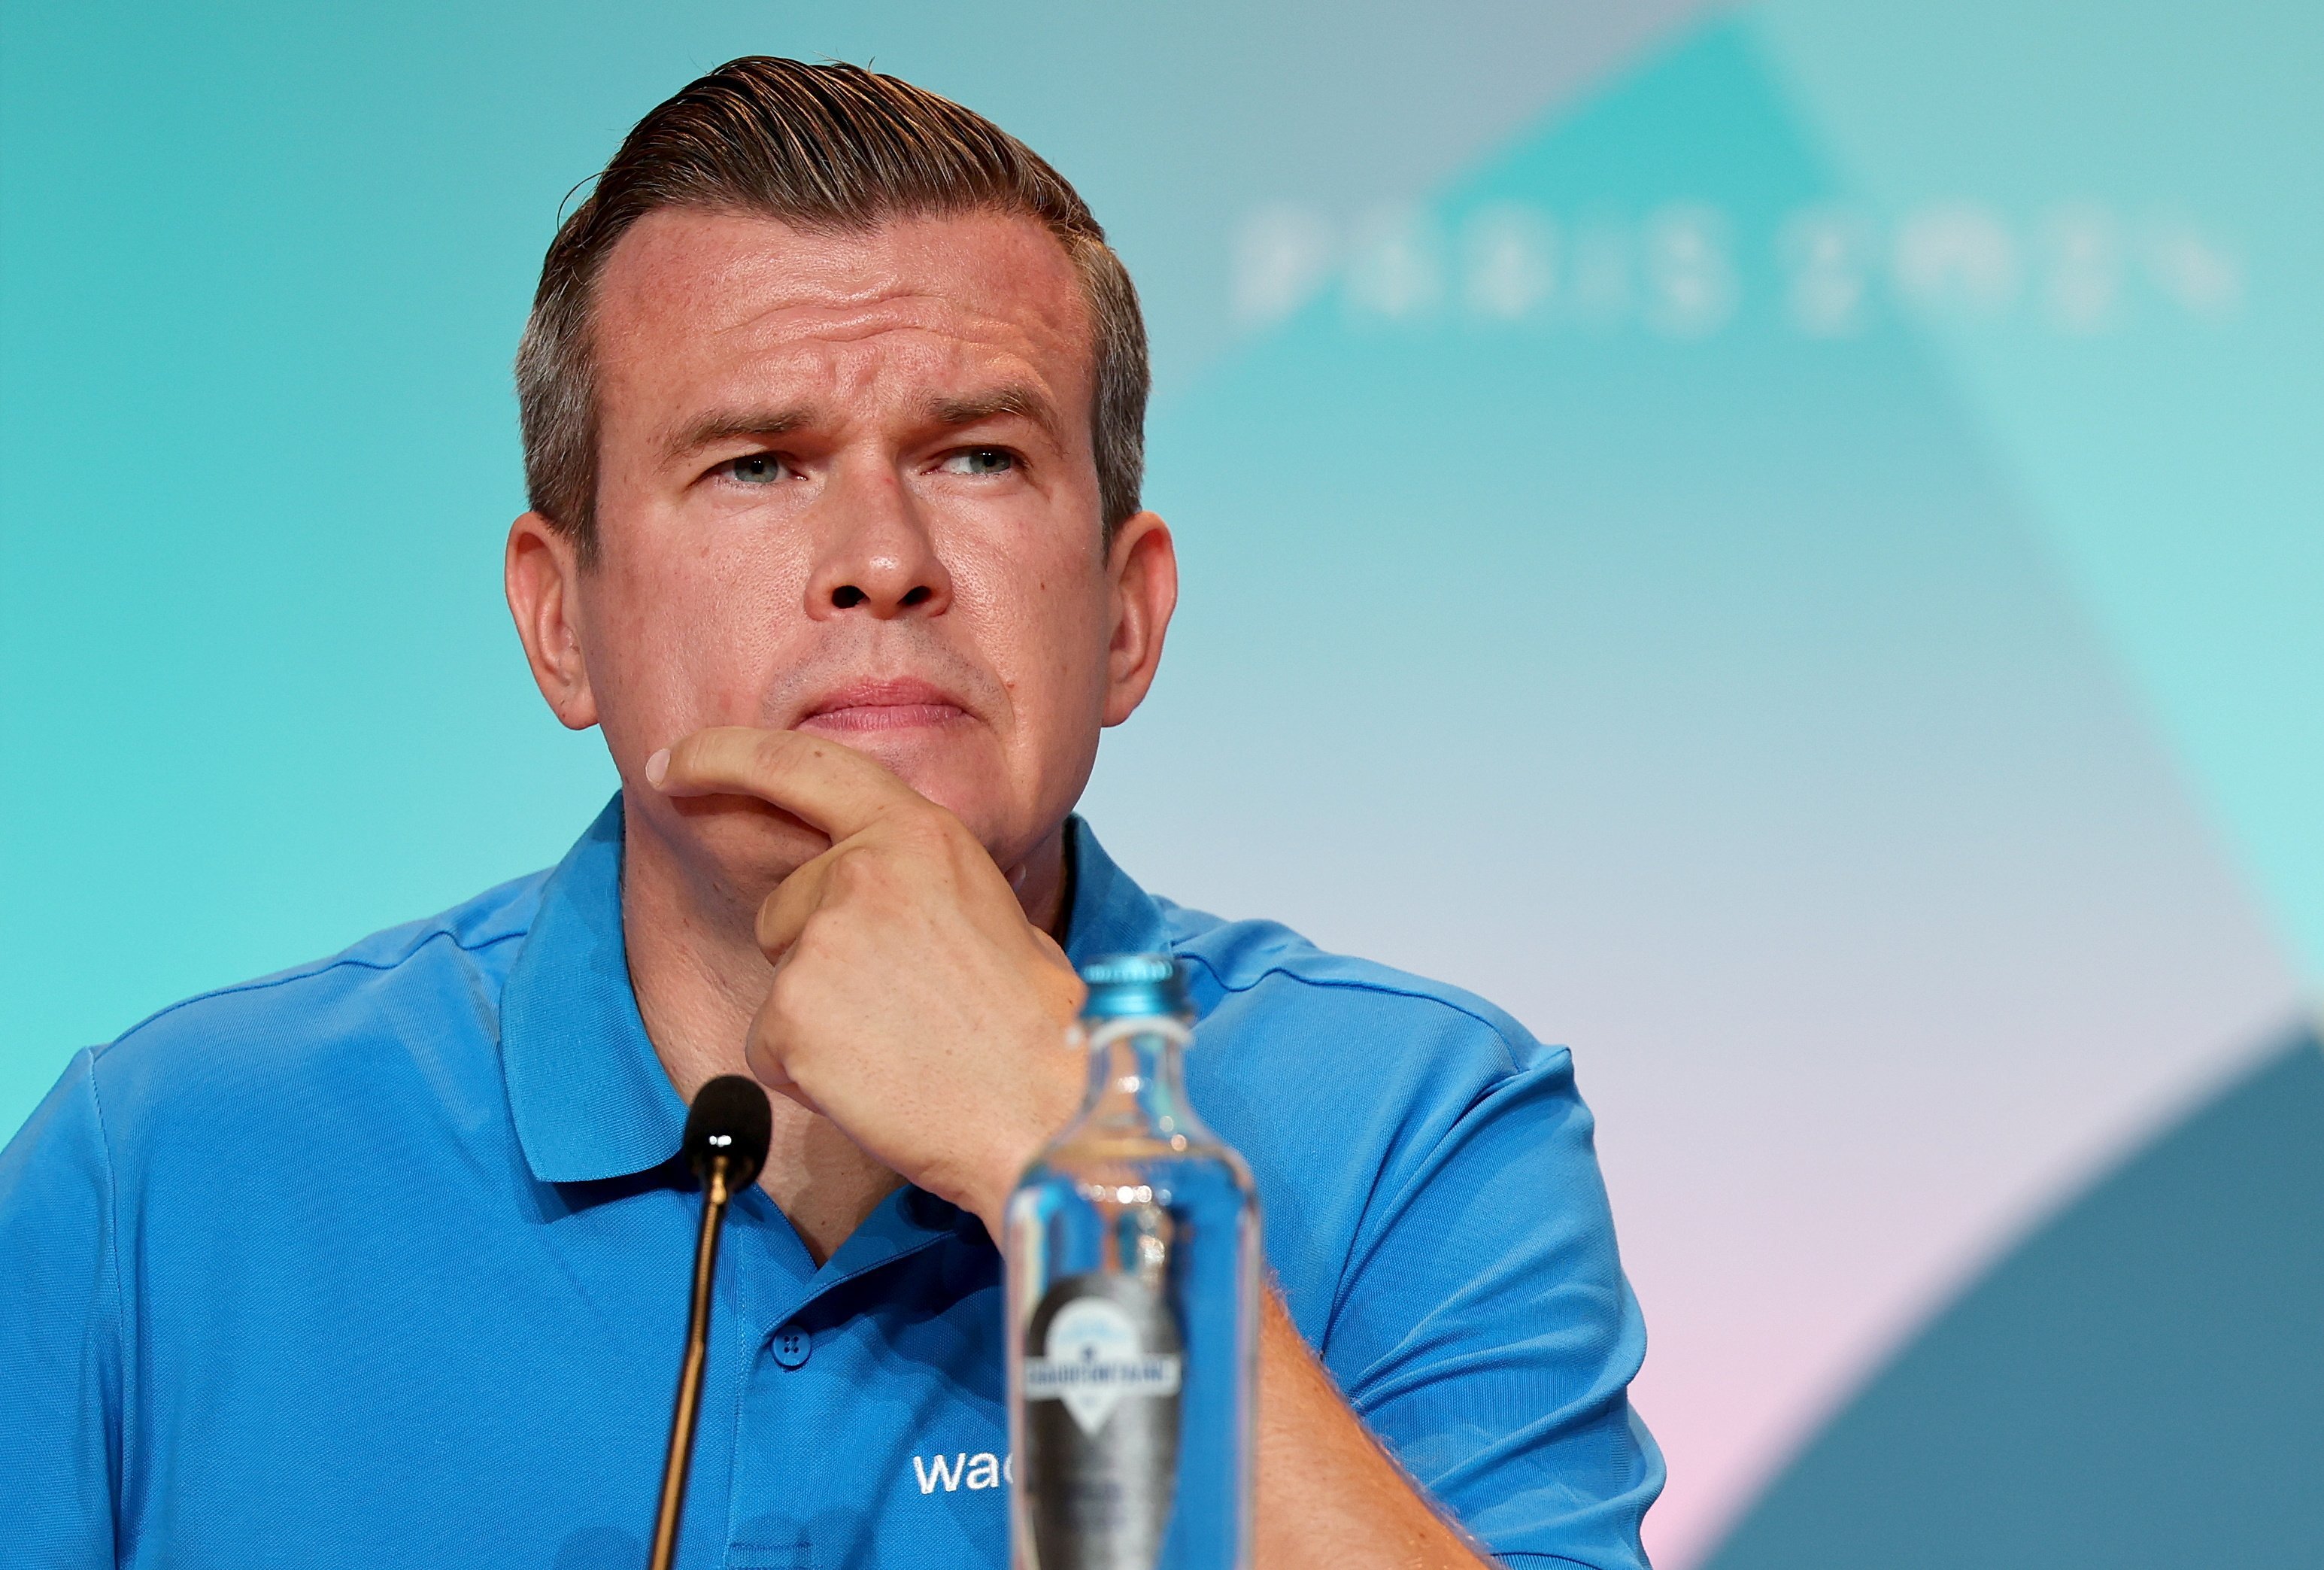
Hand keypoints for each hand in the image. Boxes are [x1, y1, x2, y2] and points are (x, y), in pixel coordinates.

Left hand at [647, 726, 1086, 1233]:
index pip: (800, 765)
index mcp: (919, 832)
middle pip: (786, 905)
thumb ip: (913, 878)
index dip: (724, 754)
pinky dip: (808, 1071)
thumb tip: (866, 891)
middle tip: (902, 1006)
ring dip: (817, 1016)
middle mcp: (863, 869)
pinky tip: (875, 1081)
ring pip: (780, 978)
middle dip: (819, 955)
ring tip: (898, 1044)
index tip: (674, 761)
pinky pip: (769, 1045)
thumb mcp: (986, 907)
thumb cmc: (1032, 1024)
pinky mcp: (791, 1012)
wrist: (1043, 1109)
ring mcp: (822, 939)